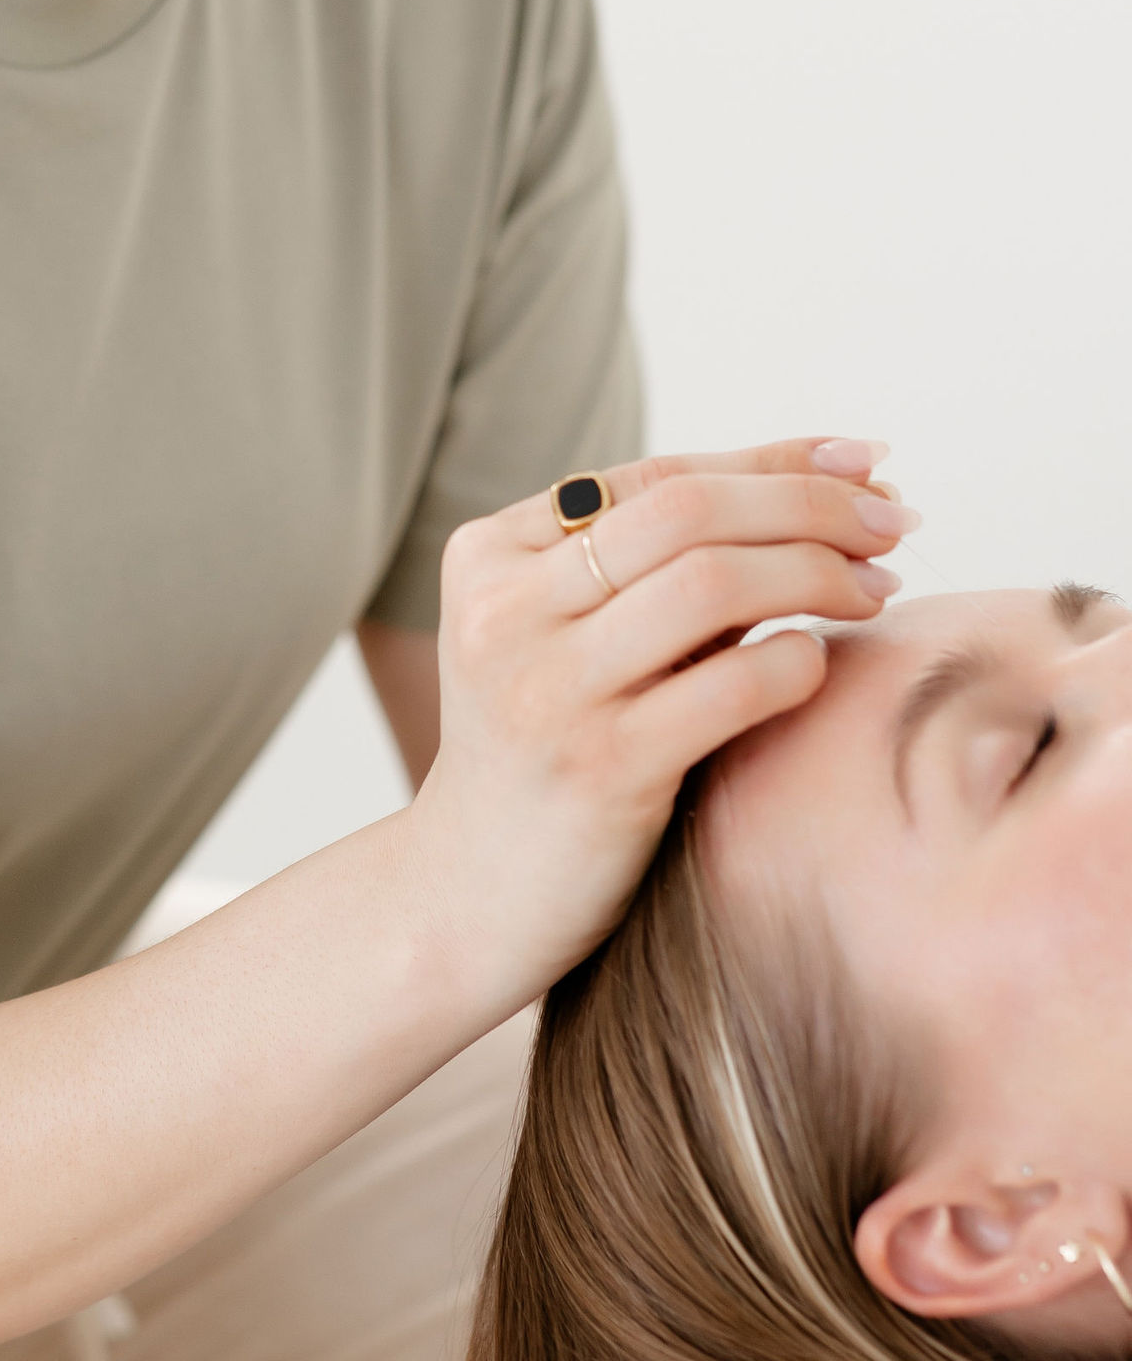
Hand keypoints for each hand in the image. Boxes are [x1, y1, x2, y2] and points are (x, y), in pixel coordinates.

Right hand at [405, 438, 913, 1016]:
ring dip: (818, 572)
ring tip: (877, 589)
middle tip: (894, 525)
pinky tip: (822, 663)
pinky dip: (797, 659)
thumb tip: (832, 480)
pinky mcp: (599, 770)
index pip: (656, 474)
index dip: (775, 461)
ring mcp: (548, 689)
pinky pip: (732, 686)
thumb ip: (659, 570)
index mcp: (491, 556)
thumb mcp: (570, 639)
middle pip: (686, 509)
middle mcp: (506, 610)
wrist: (466, 899)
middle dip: (810, 504)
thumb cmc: (550, 753)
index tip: (868, 462)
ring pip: (711, 582)